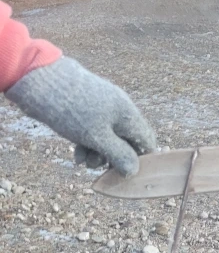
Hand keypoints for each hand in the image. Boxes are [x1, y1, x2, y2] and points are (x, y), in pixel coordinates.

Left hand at [6, 57, 156, 175]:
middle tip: (98, 169)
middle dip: (114, 158)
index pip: (146, 141)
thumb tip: (134, 170)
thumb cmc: (72, 111)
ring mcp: (102, 107)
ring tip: (82, 162)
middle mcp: (119, 109)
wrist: (38, 79)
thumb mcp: (97, 138)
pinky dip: (88, 143)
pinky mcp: (86, 108)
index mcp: (128, 114)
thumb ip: (118, 155)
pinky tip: (77, 153)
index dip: (140, 160)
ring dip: (98, 153)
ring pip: (109, 137)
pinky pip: (95, 130)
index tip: (125, 173)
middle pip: (127, 141)